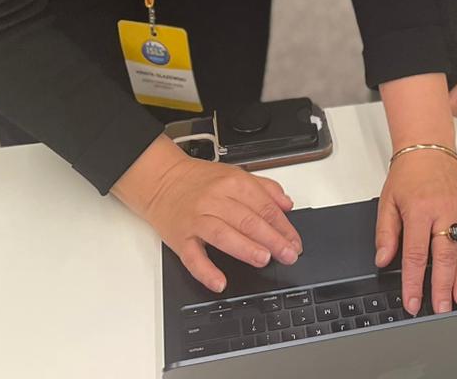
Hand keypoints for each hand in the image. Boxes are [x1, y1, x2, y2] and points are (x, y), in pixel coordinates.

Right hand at [111, 135, 301, 293]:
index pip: (264, 206)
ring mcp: (196, 220)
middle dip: (273, 240)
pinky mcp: (180, 238)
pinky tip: (220, 282)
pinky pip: (193, 257)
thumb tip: (287, 204)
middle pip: (248, 220)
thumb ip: (264, 188)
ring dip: (246, 249)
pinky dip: (206, 271)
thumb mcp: (235, 174)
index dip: (283, 226)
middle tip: (288, 254)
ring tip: (264, 259)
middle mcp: (215, 200)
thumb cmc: (199, 180)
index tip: (295, 242)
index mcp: (232, 183)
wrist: (160, 180)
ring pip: (224, 235)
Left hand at [375, 149, 456, 314]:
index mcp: (419, 210)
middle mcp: (444, 211)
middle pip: (445, 255)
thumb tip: (383, 260)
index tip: (412, 301)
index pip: (416, 254)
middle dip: (443, 286)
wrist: (429, 147)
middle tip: (442, 308)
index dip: (414, 282)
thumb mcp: (387, 201)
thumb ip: (385, 233)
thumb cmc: (408, 174)